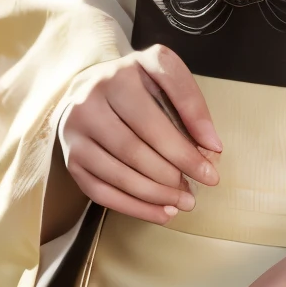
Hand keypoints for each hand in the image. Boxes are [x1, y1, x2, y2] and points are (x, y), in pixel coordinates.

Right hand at [60, 45, 219, 225]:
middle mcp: (90, 100)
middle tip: (201, 185)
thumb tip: (211, 147)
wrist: (86, 90)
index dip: (189, 140)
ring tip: (185, 202)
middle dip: (175, 171)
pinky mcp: (72, 158)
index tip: (214, 160)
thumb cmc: (134, 85)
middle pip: (136, 146)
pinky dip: (135, 208)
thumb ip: (189, 101)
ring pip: (119, 173)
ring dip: (157, 194)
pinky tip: (161, 213)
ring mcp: (76, 131)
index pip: (157, 113)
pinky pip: (101, 193)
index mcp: (120, 75)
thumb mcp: (162, 73)